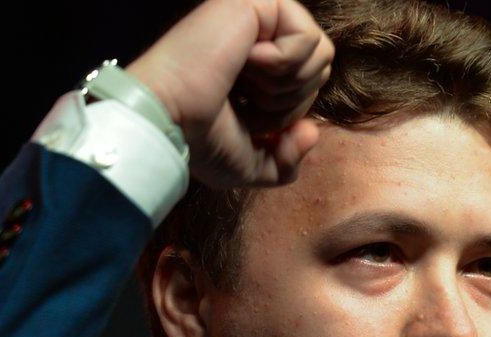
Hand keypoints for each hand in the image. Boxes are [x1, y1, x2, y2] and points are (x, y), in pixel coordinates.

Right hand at [124, 0, 333, 188]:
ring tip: (243, 83)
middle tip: (245, 103)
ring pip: (320, 54)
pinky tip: (244, 62)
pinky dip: (282, 64)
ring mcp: (258, 16)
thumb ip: (287, 160)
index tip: (247, 119)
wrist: (169, 120)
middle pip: (321, 69)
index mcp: (256, 67)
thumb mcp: (250, 166)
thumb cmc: (199, 142)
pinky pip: (307, 39)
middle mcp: (259, 36)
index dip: (288, 115)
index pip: (310, 86)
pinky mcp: (256, 2)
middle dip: (289, 102)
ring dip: (285, 87)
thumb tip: (311, 132)